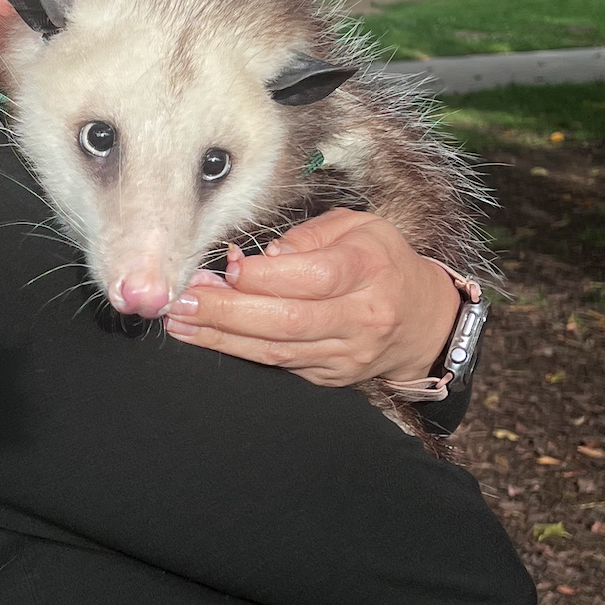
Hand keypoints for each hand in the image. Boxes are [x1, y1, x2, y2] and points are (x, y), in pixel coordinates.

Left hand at [163, 208, 461, 386]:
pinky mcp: (331, 376)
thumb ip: (310, 236)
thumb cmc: (382, 262)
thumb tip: (265, 257)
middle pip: (287, 319)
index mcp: (369, 269)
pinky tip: (207, 337)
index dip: (263, 276)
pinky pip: (279, 365)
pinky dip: (239, 351)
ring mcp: (346, 353)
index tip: (226, 268)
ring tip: (181, 323)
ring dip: (222, 337)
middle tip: (182, 302)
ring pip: (277, 350)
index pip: (312, 277)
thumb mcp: (359, 228)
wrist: (424, 321)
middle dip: (227, 312)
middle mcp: (361, 316)